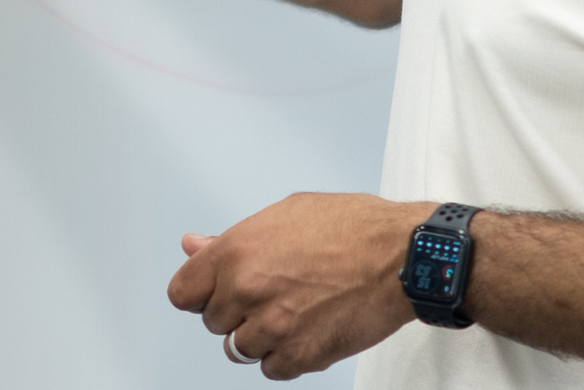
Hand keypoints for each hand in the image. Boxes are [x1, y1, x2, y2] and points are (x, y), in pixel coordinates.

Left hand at [167, 194, 427, 378]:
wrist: (400, 256)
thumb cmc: (350, 227)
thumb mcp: (283, 215)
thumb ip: (232, 240)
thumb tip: (194, 246)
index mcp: (236, 252)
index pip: (183, 293)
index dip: (200, 292)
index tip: (215, 291)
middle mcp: (247, 290)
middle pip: (213, 322)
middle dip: (236, 310)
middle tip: (271, 292)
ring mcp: (273, 327)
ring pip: (240, 349)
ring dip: (259, 335)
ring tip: (291, 310)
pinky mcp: (301, 355)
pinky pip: (272, 369)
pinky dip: (284, 356)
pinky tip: (306, 329)